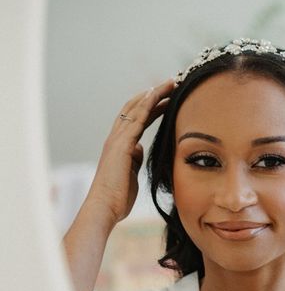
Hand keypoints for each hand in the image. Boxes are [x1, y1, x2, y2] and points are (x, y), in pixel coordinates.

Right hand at [84, 79, 174, 225]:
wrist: (105, 207)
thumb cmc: (118, 195)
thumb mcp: (130, 173)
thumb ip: (134, 158)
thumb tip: (139, 150)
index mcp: (120, 145)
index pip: (137, 118)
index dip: (152, 106)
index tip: (168, 98)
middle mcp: (116, 137)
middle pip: (136, 107)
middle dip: (154, 94)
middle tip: (172, 83)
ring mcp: (117, 139)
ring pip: (136, 108)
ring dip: (154, 94)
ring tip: (171, 83)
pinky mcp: (121, 144)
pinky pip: (136, 119)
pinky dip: (146, 105)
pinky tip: (157, 95)